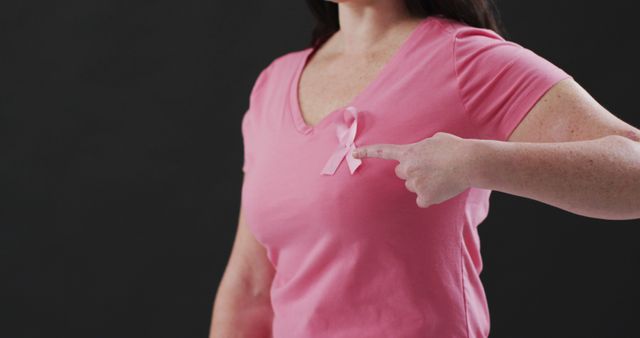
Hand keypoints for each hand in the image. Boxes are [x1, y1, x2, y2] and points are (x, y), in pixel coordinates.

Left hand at [351, 132, 476, 207]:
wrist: (469, 162)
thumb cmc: (456, 148)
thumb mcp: (436, 139)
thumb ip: (423, 147)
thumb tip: (424, 155)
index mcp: (409, 152)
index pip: (384, 151)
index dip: (367, 152)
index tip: (354, 153)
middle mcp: (407, 168)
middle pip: (402, 173)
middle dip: (412, 172)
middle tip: (430, 168)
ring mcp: (414, 184)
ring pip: (414, 186)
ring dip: (424, 183)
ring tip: (442, 176)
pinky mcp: (424, 197)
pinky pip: (423, 199)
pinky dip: (431, 196)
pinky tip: (443, 187)